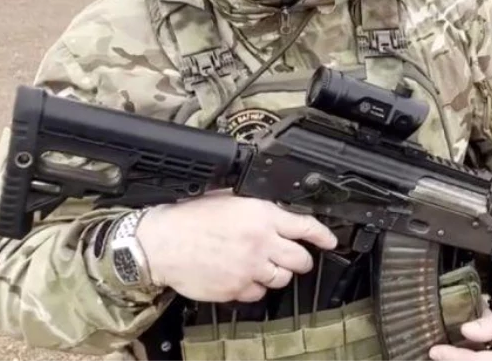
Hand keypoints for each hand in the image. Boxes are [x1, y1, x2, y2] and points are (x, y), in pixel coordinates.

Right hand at [134, 193, 336, 301]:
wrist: (161, 243)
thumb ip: (256, 206)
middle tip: (296, 257)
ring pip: (282, 279)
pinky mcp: (236, 289)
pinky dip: (255, 287)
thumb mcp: (228, 198)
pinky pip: (258, 293)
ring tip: (263, 265)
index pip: (305, 226)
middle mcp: (260, 242)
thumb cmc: (188, 218)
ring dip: (278, 273)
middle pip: (300, 259)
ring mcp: (249, 269)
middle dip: (301, 259)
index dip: (323, 235)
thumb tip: (276, 211)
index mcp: (260, 215)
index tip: (330, 241)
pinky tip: (243, 276)